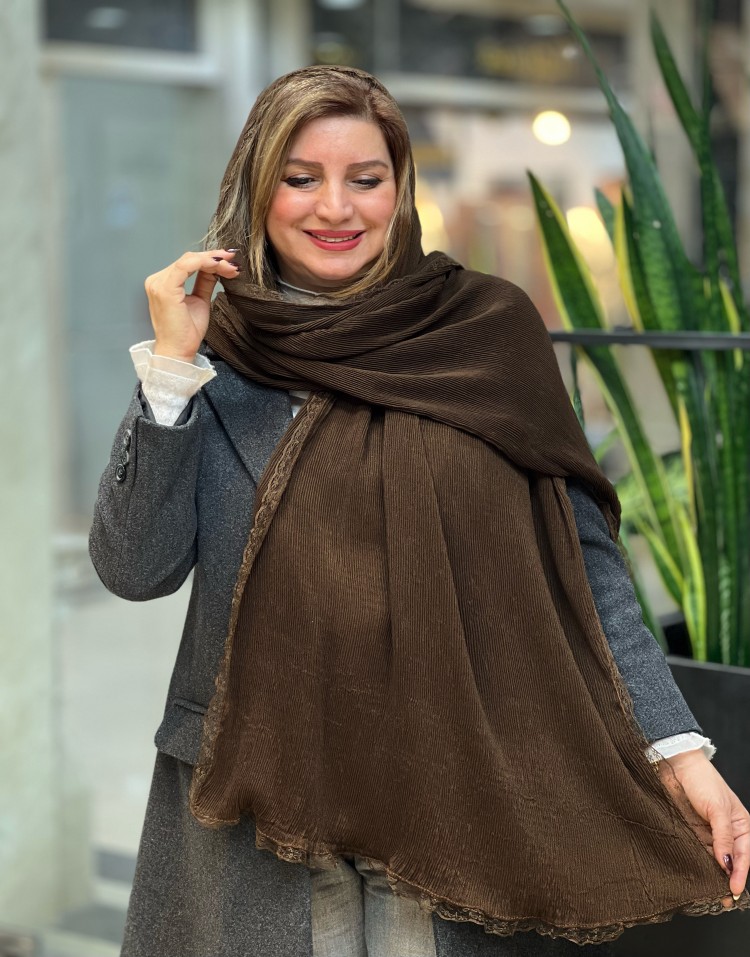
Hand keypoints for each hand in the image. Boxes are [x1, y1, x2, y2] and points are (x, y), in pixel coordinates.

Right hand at [144, 250, 239, 362]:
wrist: (178, 351)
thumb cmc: (186, 333)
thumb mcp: (200, 301)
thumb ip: (204, 282)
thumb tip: (215, 269)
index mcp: (164, 283)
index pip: (188, 263)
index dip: (211, 260)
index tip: (231, 263)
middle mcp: (157, 280)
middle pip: (189, 259)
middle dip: (215, 259)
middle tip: (234, 262)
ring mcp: (159, 283)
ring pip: (189, 260)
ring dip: (213, 260)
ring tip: (231, 266)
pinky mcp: (166, 289)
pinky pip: (186, 266)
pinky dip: (205, 263)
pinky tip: (220, 266)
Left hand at [665, 749, 748, 898]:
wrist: (676, 765)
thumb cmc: (703, 780)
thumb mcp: (718, 809)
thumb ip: (723, 837)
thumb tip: (727, 864)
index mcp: (741, 826)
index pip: (744, 856)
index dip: (739, 874)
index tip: (733, 890)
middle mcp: (727, 832)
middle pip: (729, 862)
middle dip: (726, 879)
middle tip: (722, 899)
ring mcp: (708, 833)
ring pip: (712, 860)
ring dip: (711, 874)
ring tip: (708, 892)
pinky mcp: (691, 832)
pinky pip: (696, 851)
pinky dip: (697, 863)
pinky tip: (695, 874)